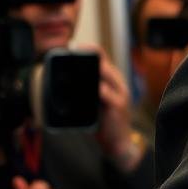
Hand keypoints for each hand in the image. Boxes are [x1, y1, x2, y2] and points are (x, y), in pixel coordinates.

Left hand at [78, 44, 143, 171]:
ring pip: (108, 77)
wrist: (117, 142)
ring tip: (82, 65)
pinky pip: (108, 94)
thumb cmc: (104, 122)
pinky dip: (100, 90)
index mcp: (112, 82)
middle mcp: (119, 85)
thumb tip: (67, 84)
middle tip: (77, 52)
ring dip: (96, 70)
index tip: (77, 46)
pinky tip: (93, 88)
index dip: (93, 51)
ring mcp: (120, 95)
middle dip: (93, 57)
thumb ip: (87, 92)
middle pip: (106, 65)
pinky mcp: (118, 106)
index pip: (104, 61)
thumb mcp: (95, 104)